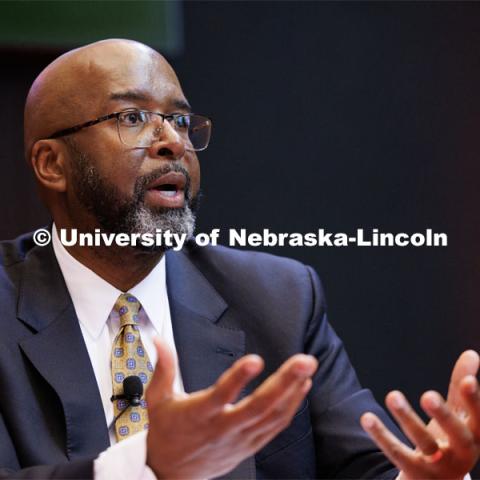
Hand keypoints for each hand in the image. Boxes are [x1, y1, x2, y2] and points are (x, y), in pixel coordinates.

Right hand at [145, 338, 317, 478]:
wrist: (170, 474)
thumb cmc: (166, 432)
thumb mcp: (158, 399)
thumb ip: (163, 367)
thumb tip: (159, 339)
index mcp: (199, 414)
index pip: (221, 395)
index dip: (238, 379)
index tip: (255, 360)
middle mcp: (223, 428)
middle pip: (259, 406)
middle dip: (284, 382)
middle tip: (303, 361)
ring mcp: (240, 439)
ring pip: (272, 416)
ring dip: (293, 391)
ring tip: (307, 367)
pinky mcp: (249, 446)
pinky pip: (275, 427)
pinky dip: (291, 407)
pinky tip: (302, 387)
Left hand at [360, 350, 479, 479]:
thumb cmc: (450, 442)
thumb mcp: (460, 417)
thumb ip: (461, 387)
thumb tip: (471, 353)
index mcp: (474, 435)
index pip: (478, 417)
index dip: (474, 400)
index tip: (468, 380)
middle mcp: (461, 454)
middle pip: (457, 435)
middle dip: (444, 415)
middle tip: (428, 395)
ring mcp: (439, 466)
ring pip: (423, 443)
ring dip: (407, 418)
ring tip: (392, 395)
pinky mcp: (414, 472)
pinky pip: (397, 453)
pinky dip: (381, 435)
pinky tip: (366, 417)